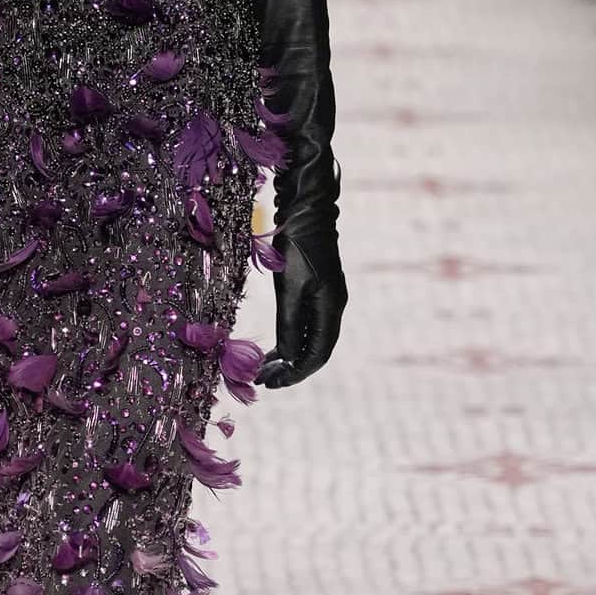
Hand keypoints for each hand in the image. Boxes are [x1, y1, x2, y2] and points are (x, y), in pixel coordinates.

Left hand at [259, 232, 346, 389]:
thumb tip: (289, 359)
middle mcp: (333, 308)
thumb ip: (290, 325)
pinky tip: (275, 347)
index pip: (317, 354)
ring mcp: (326, 299)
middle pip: (314, 350)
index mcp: (331, 309)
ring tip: (264, 368)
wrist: (306, 211)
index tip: (271, 383)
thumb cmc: (296, 247)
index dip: (295, 373)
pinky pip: (305, 324)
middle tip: (263, 380)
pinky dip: (290, 338)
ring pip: (309, 338)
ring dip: (288, 356)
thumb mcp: (290, 288)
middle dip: (289, 368)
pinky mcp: (316, 290)